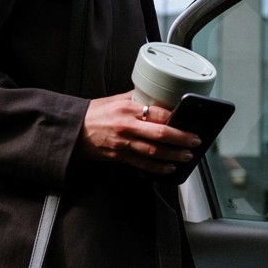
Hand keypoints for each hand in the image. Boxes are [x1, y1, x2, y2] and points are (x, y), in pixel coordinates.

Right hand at [75, 90, 201, 174]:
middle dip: (182, 139)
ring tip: (187, 156)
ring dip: (174, 155)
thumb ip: (137, 99)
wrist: (72, 131)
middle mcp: (127, 126)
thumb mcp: (115, 100)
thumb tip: (159, 100)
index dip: (176, 118)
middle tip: (196, 141)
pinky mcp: (119, 157)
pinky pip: (143, 164)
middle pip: (161, 134)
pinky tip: (169, 167)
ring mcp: (123, 143)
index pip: (158, 113)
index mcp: (127, 108)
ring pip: (154, 152)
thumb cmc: (94, 114)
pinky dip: (158, 167)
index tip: (188, 120)